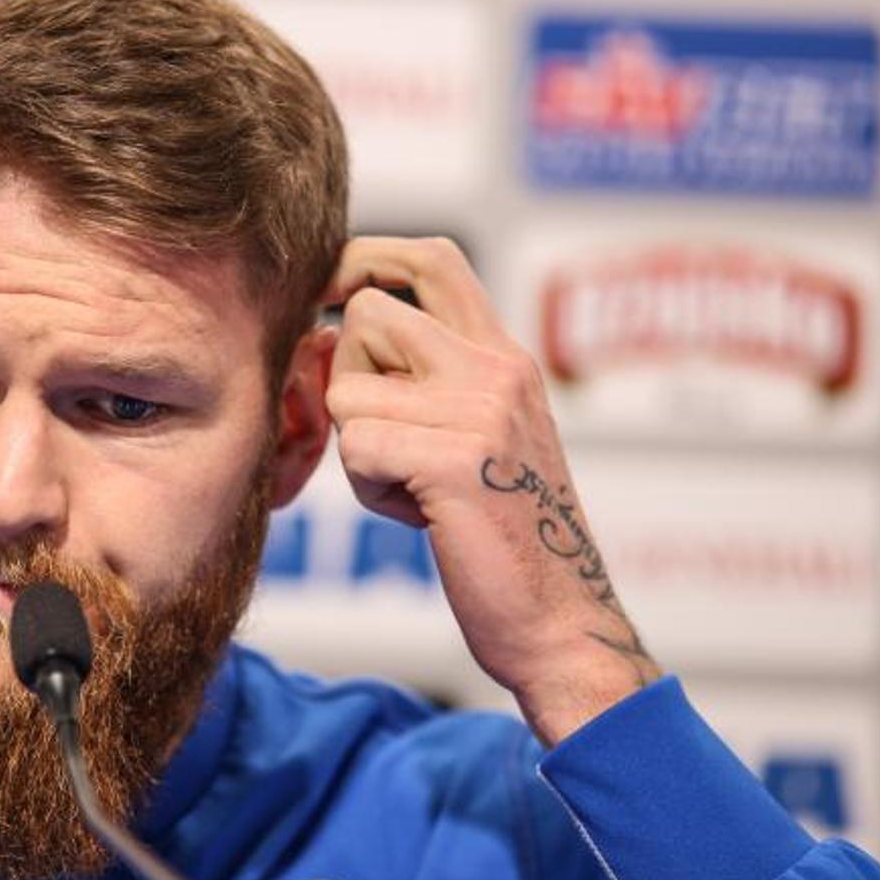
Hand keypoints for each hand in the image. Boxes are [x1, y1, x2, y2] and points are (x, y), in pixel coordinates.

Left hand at [324, 237, 660, 744]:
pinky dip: (370, 491)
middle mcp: (497, 367)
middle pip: (365, 312)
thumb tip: (322, 336)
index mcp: (505, 356)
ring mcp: (480, 410)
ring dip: (359, 448)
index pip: (432, 257)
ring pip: (348, 389)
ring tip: (413, 488)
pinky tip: (420, 516)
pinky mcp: (456, 460)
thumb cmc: (500, 537)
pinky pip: (356, 450)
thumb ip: (422, 381)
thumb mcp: (471, 436)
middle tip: (384, 437)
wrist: (558, 622)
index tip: (328, 291)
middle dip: (346, 375)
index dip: (365, 258)